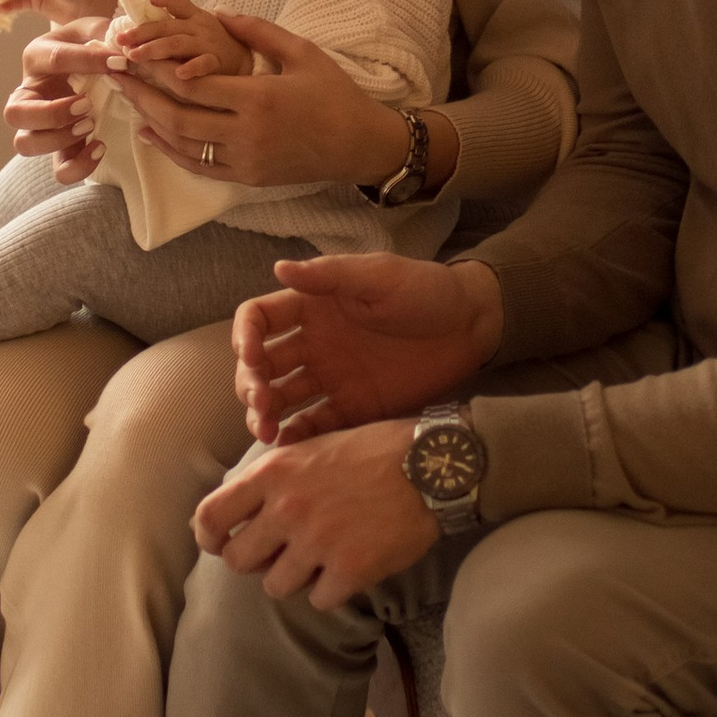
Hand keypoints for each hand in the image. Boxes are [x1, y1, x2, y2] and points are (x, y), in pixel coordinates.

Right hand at [3, 22, 106, 184]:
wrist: (92, 59)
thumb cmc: (90, 42)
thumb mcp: (95, 29)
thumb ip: (106, 35)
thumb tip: (122, 55)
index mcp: (36, 57)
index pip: (54, 60)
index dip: (87, 61)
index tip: (119, 62)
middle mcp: (28, 93)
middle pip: (14, 114)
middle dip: (51, 114)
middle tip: (87, 105)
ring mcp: (38, 124)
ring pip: (25, 144)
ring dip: (58, 139)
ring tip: (90, 124)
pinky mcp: (59, 147)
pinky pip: (58, 169)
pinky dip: (78, 166)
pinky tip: (100, 147)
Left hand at [103, 0, 247, 85]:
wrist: (249, 65)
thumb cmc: (215, 49)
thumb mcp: (195, 32)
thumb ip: (171, 29)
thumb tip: (134, 32)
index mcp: (194, 16)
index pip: (175, 0)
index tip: (139, 1)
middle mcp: (200, 26)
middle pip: (166, 25)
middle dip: (140, 32)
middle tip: (119, 40)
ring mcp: (209, 44)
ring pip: (177, 43)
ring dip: (154, 49)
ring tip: (134, 56)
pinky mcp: (218, 63)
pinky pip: (204, 63)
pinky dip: (192, 68)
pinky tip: (178, 74)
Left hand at [124, 16, 446, 192]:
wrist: (360, 145)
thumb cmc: (335, 94)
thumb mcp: (302, 52)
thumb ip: (259, 31)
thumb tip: (220, 13)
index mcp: (259, 99)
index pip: (193, 85)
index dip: (156, 70)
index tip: (130, 53)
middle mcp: (246, 134)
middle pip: (177, 116)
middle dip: (141, 94)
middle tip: (115, 75)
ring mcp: (244, 160)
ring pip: (183, 145)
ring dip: (150, 121)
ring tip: (127, 99)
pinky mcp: (246, 178)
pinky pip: (198, 166)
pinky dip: (170, 150)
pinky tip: (151, 133)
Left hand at [194, 421, 436, 606]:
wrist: (432, 466)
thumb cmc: (374, 451)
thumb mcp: (312, 448)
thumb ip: (273, 477)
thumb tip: (236, 511)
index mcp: (274, 472)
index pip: (210, 515)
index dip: (208, 537)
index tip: (220, 543)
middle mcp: (288, 507)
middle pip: (237, 561)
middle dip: (255, 562)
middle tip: (279, 554)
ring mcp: (318, 541)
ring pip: (276, 587)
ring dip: (295, 578)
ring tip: (322, 558)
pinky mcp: (350, 569)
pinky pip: (319, 600)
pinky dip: (332, 590)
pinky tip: (350, 567)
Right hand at [234, 252, 502, 440]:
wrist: (472, 326)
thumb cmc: (425, 290)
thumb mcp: (379, 276)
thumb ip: (331, 276)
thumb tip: (279, 267)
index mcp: (311, 306)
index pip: (259, 318)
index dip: (245, 336)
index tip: (251, 355)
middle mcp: (312, 343)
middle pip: (262, 366)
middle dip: (251, 385)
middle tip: (261, 404)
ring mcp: (331, 378)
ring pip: (281, 399)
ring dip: (265, 415)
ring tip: (267, 432)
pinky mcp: (353, 408)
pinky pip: (315, 426)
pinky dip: (297, 438)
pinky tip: (288, 449)